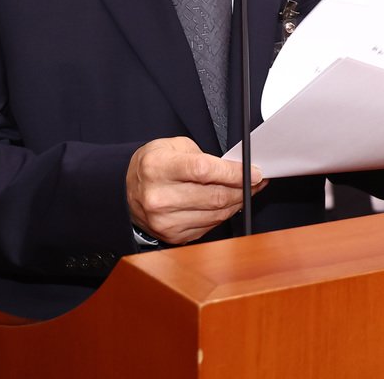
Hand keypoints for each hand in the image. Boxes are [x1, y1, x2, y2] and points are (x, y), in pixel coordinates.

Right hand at [126, 137, 264, 244]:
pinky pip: (209, 227)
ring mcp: (164, 220)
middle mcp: (159, 197)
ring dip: (237, 203)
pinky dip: (223, 215)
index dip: (235, 172)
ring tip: (245, 191)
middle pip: (214, 196)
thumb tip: (238, 169)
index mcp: (158, 167)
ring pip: (216, 214)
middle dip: (243, 189)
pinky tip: (228, 204)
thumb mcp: (174, 147)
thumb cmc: (154, 165)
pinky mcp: (172, 236)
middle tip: (256, 181)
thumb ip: (204, 156)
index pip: (204, 171)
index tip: (255, 172)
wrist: (127, 191)